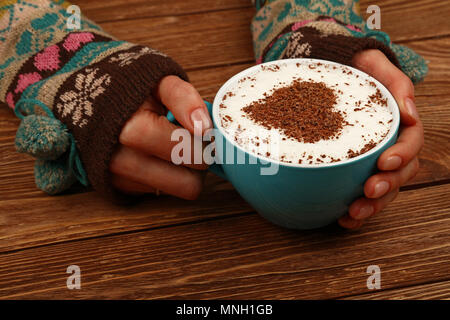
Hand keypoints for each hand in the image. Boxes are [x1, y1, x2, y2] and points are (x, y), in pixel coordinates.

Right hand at [109, 76, 212, 198]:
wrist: (82, 99)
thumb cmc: (129, 90)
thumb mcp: (157, 80)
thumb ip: (184, 98)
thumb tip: (204, 128)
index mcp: (134, 130)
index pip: (192, 156)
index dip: (207, 146)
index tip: (205, 133)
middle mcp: (121, 160)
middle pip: (188, 183)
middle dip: (198, 162)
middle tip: (191, 141)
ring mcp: (118, 178)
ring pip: (178, 192)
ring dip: (185, 172)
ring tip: (176, 148)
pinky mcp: (118, 187)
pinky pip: (160, 192)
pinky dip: (165, 176)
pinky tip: (156, 155)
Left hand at [339, 49, 423, 228]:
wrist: (332, 72)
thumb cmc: (355, 67)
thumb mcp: (373, 62)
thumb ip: (395, 81)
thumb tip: (411, 113)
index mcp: (399, 122)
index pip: (411, 143)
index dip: (402, 155)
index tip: (384, 162)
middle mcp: (390, 144)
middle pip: (400, 172)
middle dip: (387, 186)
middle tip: (368, 192)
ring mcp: (372, 159)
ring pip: (383, 188)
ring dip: (372, 205)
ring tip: (353, 213)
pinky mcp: (354, 169)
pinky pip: (359, 193)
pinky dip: (354, 209)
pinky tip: (341, 217)